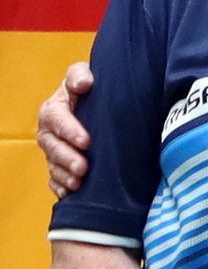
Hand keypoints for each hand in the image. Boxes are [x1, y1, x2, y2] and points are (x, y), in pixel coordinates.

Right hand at [38, 62, 93, 196]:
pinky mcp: (60, 167)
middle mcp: (50, 132)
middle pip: (53, 146)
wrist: (97, 105)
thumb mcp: (83, 75)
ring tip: (78, 183)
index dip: (69, 130)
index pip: (57, 119)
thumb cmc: (90, 89)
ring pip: (54, 165)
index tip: (86, 141)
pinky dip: (61, 187)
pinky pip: (55, 180)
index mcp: (54, 109)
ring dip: (64, 175)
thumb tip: (83, 83)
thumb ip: (79, 75)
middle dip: (67, 158)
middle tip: (83, 167)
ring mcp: (54, 151)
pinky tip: (70, 193)